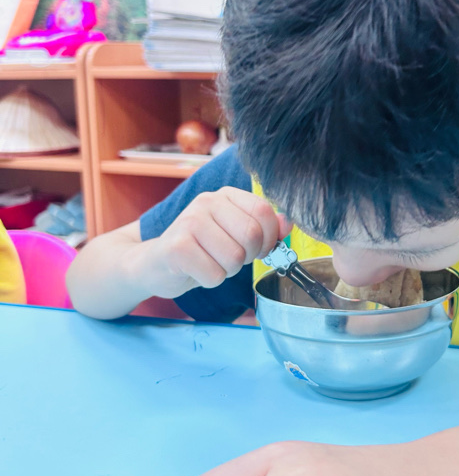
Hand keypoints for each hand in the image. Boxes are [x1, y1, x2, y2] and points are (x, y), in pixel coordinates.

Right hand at [137, 188, 290, 298]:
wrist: (153, 263)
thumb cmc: (200, 250)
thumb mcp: (233, 234)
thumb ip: (262, 227)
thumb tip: (288, 223)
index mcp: (225, 195)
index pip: (264, 211)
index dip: (269, 238)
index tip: (258, 249)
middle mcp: (207, 202)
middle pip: (252, 236)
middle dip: (247, 257)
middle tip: (228, 258)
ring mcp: (189, 222)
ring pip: (235, 258)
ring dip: (227, 271)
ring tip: (209, 263)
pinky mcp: (176, 248)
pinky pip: (214, 275)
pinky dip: (210, 281)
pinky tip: (195, 271)